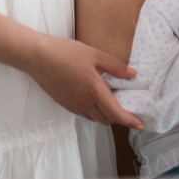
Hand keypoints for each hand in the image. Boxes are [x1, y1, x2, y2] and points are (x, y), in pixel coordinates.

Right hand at [24, 34, 144, 129]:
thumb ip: (116, 67)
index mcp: (94, 91)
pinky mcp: (65, 104)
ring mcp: (73, 106)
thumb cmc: (67, 53)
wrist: (38, 58)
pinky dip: (94, 110)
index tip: (140, 125)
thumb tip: (133, 75)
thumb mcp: (95, 55)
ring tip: (112, 100)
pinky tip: (95, 97)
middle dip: (118, 117)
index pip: (116, 114)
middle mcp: (84, 103)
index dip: (129, 121)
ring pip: (94, 118)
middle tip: (127, 106)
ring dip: (105, 114)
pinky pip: (84, 113)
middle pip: (106, 119)